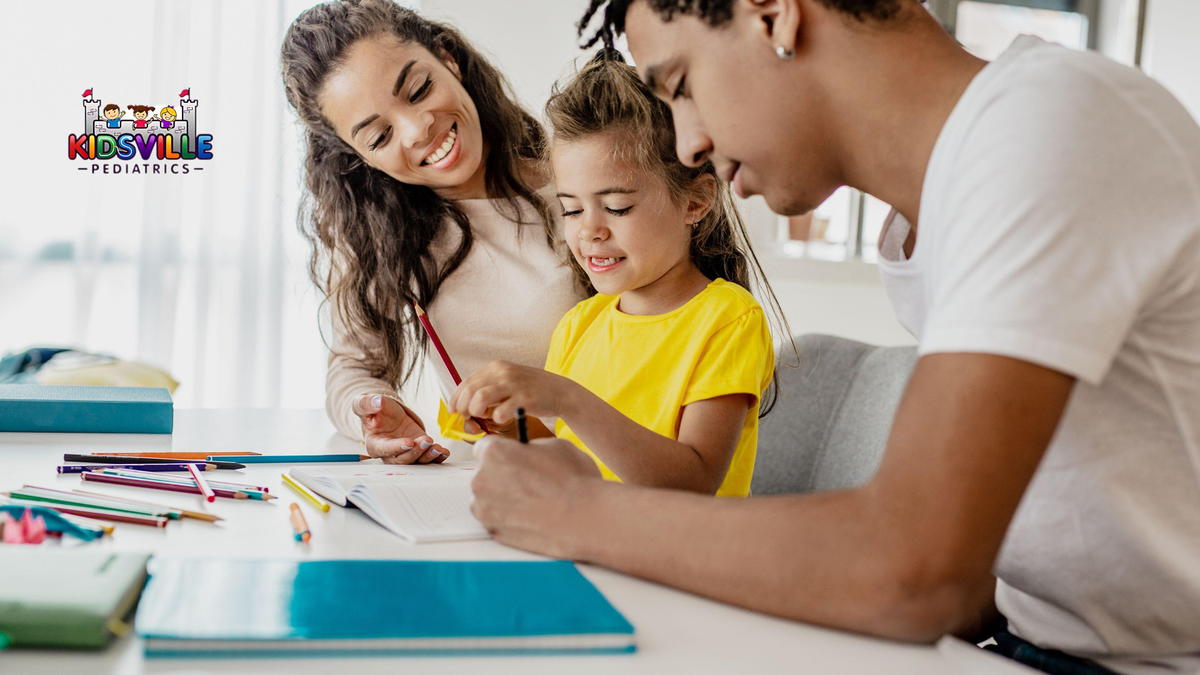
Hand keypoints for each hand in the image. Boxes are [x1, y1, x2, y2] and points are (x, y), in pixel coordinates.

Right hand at [352, 394, 448, 463]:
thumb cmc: (373, 410)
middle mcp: (390, 454)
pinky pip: (427, 458)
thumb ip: (367, 404)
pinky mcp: (417, 449)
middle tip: (427, 440)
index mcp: (375, 444)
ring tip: (438, 448)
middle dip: (416, 451)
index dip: (397, 447)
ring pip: (417, 461)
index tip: (409, 442)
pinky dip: (437, 457)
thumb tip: (377, 402)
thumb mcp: (365, 403)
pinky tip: (444, 452)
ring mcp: (405, 453)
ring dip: (428, 456)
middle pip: (403, 459)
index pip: (386, 449)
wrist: (384, 412)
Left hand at [449, 361, 573, 424]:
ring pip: (480, 399)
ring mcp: (514, 384)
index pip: (467, 382)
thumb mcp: (507, 382)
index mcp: (496, 367)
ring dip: (477, 412)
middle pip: (470, 391)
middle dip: (464, 408)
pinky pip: (501, 412)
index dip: (456, 398)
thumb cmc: (530, 390)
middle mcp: (503, 372)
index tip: (454, 410)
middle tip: (469, 418)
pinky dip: (497, 419)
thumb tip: (464, 408)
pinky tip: (503, 419)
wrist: (560, 391)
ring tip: (486, 417)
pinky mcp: (525, 398)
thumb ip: (488, 390)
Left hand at [470, 435, 601, 556]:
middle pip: (485, 474)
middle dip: (502, 476)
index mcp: (494, 452)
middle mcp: (481, 479)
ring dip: (503, 498)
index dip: (503, 453)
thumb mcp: (556, 446)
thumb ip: (532, 447)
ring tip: (533, 502)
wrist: (584, 520)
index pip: (485, 447)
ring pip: (488, 498)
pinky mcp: (493, 531)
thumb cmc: (574, 481)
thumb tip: (527, 452)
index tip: (513, 458)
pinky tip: (531, 516)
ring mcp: (485, 508)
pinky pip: (496, 519)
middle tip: (528, 482)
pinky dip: (508, 518)